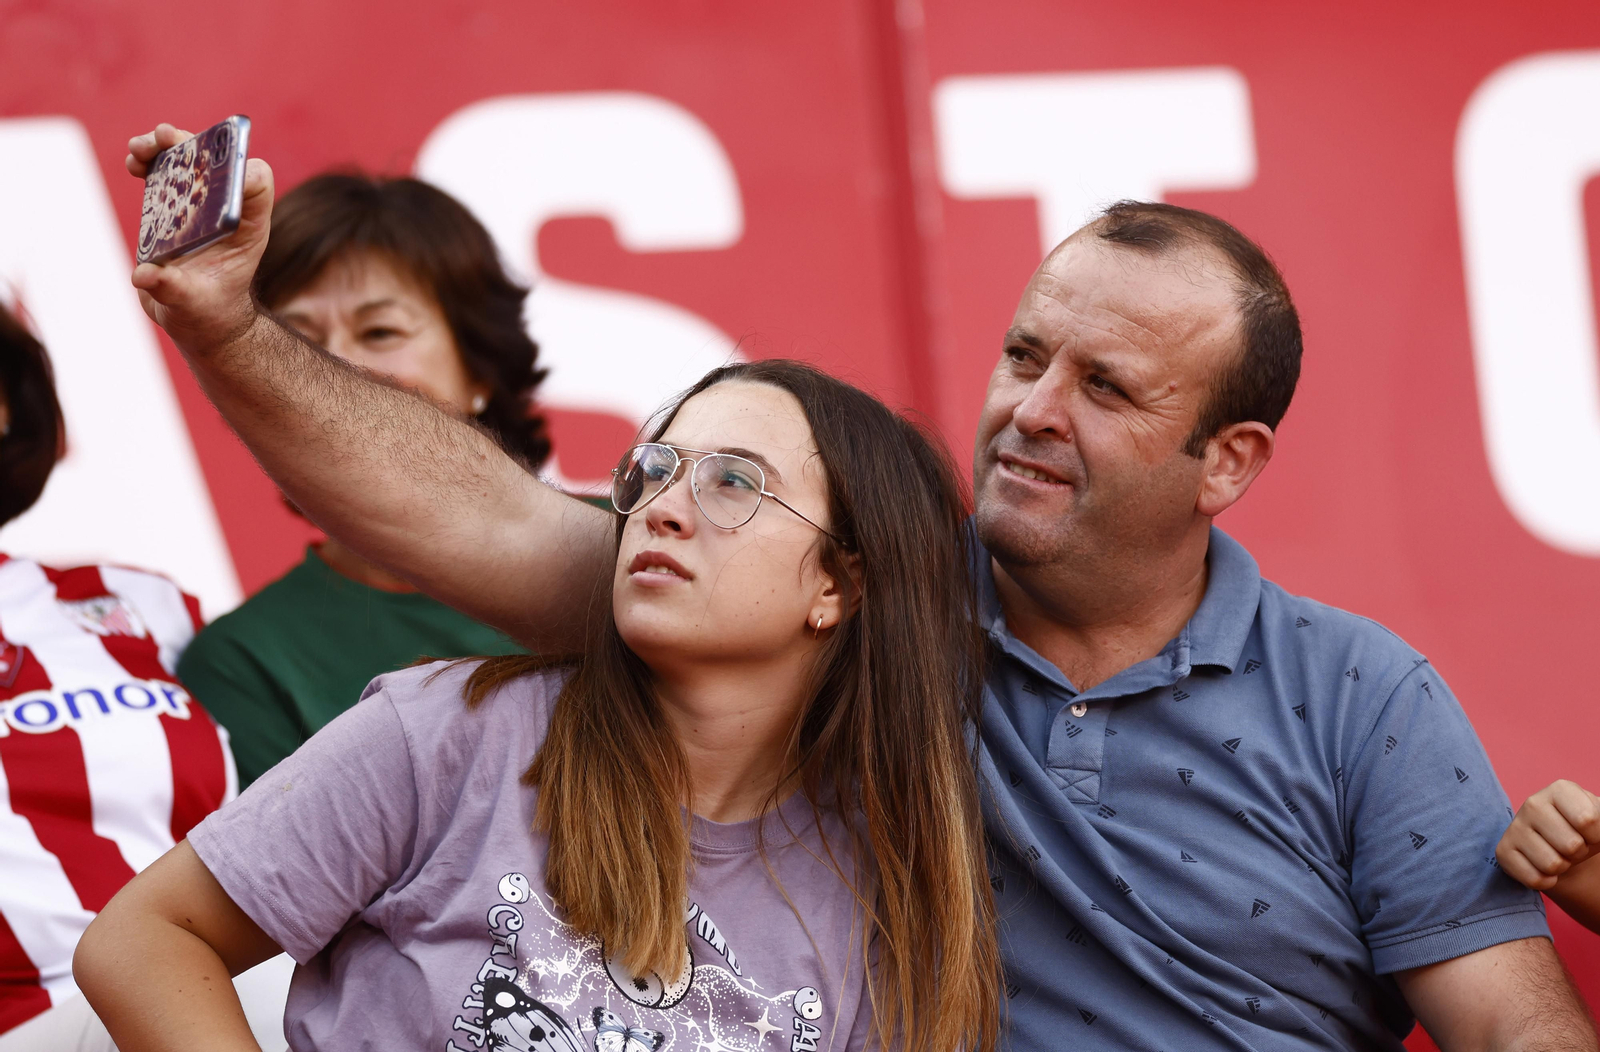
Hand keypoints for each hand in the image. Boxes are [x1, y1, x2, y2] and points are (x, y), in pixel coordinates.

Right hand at [125, 123, 274, 358]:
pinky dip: (149, 160)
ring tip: (142, 147)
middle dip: (193, 145)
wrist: (196, 318)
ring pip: (189, 160)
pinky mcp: (175, 205)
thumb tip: (145, 275)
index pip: (257, 183)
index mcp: (248, 229)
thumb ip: (172, 290)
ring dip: (165, 145)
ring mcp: (201, 205)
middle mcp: (227, 210)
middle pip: (218, 161)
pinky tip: (134, 162)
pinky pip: (166, 172)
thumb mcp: (192, 305)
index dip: (238, 170)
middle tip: (165, 137)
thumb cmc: (207, 313)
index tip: (209, 174)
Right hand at [1495, 779, 1599, 890]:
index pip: (1588, 820)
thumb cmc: (1585, 831)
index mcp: (1560, 789)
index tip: (1589, 832)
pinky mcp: (1503, 850)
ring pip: (1552, 865)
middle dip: (1579, 853)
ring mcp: (1515, 827)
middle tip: (1572, 846)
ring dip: (1562, 867)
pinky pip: (1534, 879)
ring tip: (1558, 854)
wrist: (1563, 847)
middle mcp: (1533, 803)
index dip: (1596, 836)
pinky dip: (1547, 881)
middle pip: (1572, 845)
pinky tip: (1542, 867)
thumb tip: (1598, 819)